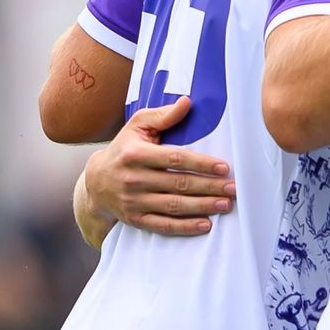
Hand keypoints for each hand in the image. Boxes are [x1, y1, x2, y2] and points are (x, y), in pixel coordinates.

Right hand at [81, 101, 234, 240]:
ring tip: (226, 204)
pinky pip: (163, 226)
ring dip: (203, 206)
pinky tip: (206, 224)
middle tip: (233, 188)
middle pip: (178, 184)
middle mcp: (133, 179)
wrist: (95, 182)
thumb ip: (162, 116)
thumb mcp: (137, 126)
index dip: (201, 163)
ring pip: (174, 206)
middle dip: (209, 187)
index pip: (174, 158)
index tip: (224, 167)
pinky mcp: (135, 219)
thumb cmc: (124, 149)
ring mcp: (133, 201)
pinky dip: (185, 227)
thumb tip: (187, 102)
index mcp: (135, 154)